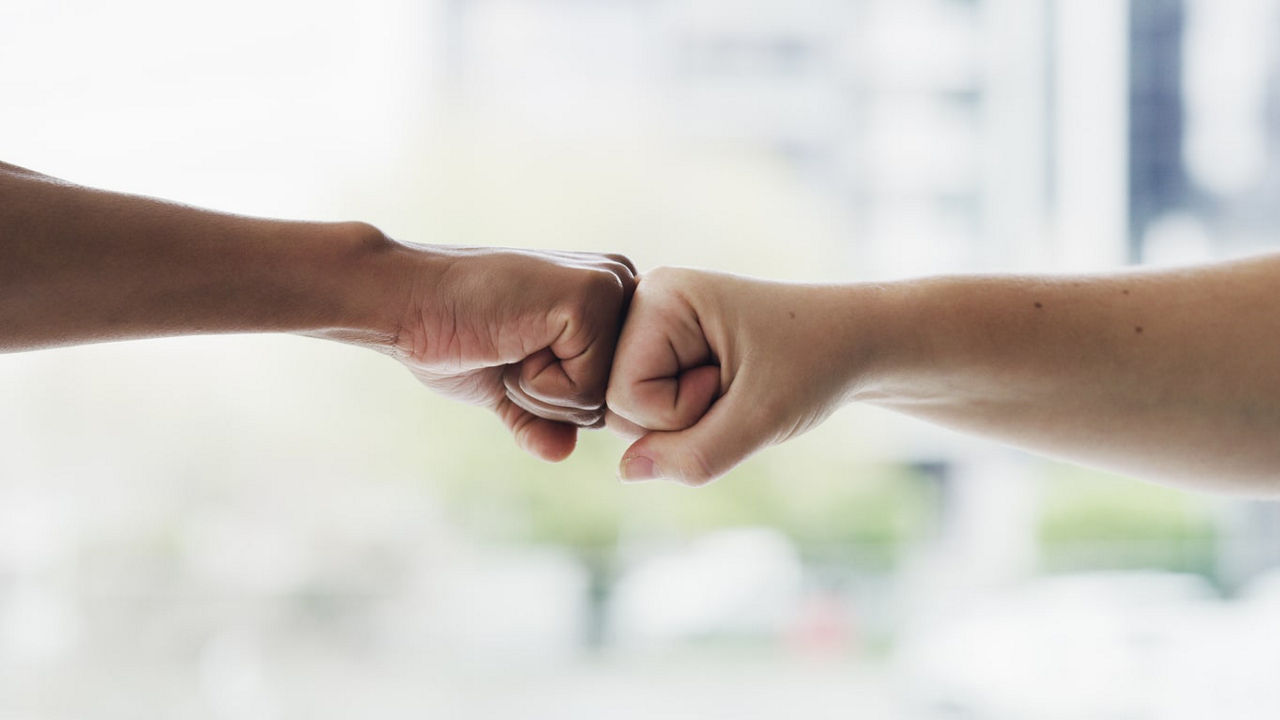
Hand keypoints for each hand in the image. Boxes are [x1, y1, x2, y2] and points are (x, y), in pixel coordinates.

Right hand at [391, 245, 636, 461]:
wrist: (407, 300)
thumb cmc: (451, 335)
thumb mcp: (508, 389)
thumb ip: (542, 421)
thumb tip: (562, 453)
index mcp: (610, 299)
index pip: (615, 392)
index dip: (558, 399)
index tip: (515, 354)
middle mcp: (622, 284)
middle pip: (616, 400)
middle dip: (554, 400)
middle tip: (509, 350)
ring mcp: (611, 286)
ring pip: (604, 399)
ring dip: (542, 392)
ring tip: (509, 342)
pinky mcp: (592, 297)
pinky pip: (586, 389)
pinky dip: (539, 384)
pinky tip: (511, 341)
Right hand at [605, 267, 863, 484]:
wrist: (856, 341)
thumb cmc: (814, 366)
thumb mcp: (759, 419)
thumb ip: (692, 455)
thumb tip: (624, 473)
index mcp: (662, 295)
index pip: (624, 393)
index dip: (680, 412)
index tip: (736, 380)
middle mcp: (645, 301)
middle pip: (618, 403)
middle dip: (679, 419)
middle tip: (736, 386)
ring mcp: (652, 325)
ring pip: (630, 411)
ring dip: (685, 421)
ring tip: (733, 387)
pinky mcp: (663, 346)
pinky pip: (648, 407)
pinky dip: (687, 417)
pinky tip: (722, 391)